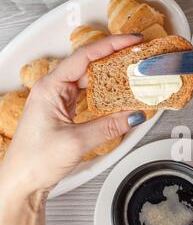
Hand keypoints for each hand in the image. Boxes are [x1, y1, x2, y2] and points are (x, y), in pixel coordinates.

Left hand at [0, 34, 146, 194]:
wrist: (22, 182)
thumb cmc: (34, 161)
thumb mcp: (77, 142)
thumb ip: (109, 127)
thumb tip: (133, 116)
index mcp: (50, 87)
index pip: (85, 57)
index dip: (111, 46)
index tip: (131, 42)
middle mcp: (53, 90)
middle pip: (90, 66)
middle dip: (116, 61)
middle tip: (138, 60)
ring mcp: (59, 101)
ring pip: (91, 81)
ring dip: (112, 79)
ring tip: (134, 77)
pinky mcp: (65, 112)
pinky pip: (89, 96)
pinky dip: (106, 96)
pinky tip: (119, 98)